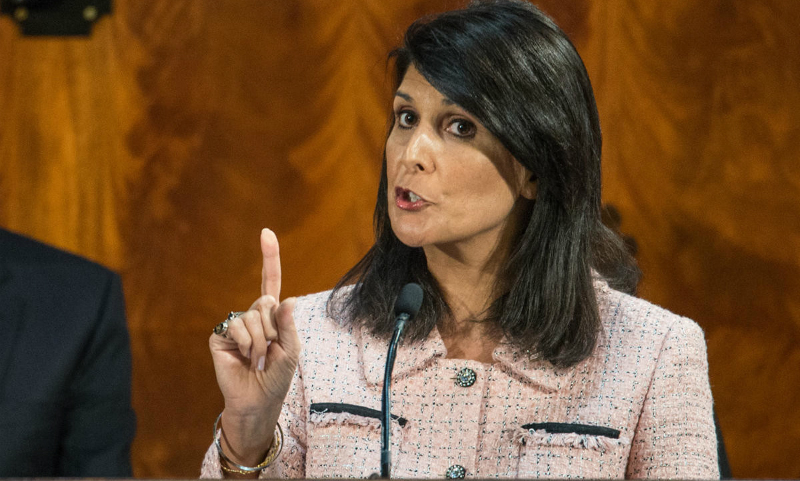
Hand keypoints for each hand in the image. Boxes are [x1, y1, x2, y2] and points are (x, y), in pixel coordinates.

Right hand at [209, 228, 299, 464]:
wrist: (257, 400)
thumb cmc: (276, 377)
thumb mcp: (292, 350)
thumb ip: (289, 325)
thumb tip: (288, 299)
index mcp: (271, 316)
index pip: (270, 281)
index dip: (269, 257)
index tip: (266, 232)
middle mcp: (252, 316)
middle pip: (265, 301)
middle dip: (273, 327)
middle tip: (271, 350)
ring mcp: (235, 325)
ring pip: (253, 315)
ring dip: (262, 340)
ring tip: (258, 358)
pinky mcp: (220, 335)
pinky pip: (237, 326)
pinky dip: (247, 343)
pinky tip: (245, 357)